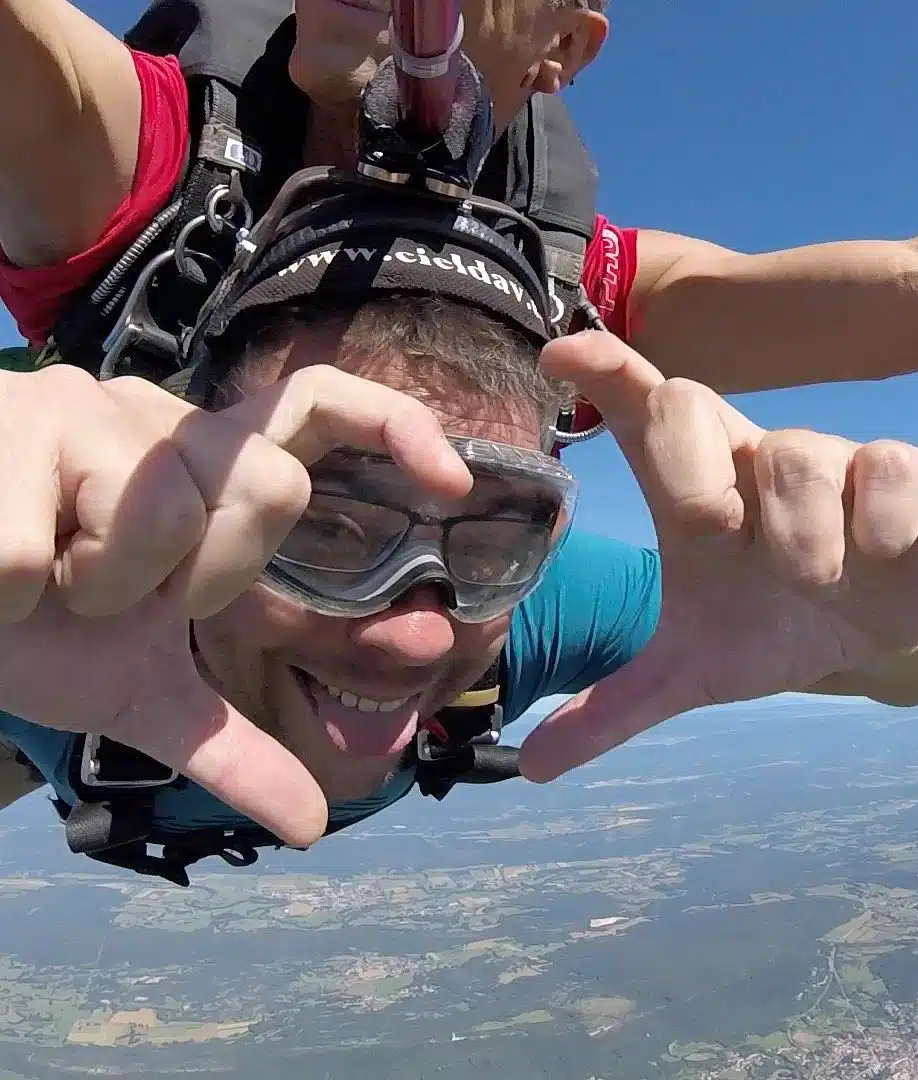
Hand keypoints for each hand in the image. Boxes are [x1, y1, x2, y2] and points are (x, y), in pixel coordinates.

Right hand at [0, 364, 470, 844]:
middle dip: (200, 577)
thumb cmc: (35, 629)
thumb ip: (231, 747)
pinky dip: (10, 590)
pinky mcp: (7, 418)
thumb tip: (312, 826)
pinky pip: (43, 543)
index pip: (323, 407)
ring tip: (49, 578)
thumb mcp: (142, 690)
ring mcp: (82, 407)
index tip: (456, 483)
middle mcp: (161, 420)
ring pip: (157, 520)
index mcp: (208, 466)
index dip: (397, 424)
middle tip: (119, 590)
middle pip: (270, 490)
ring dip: (97, 587)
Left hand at [519, 332, 917, 781]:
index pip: (637, 410)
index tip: (560, 352)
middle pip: (688, 405)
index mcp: (687, 491)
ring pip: (792, 456)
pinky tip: (876, 558)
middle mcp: (743, 458)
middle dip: (691, 475)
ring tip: (810, 582)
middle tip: (716, 536)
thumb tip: (531, 768)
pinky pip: (886, 468)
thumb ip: (613, 709)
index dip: (604, 373)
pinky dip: (876, 525)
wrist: (874, 641)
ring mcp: (822, 457)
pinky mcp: (898, 470)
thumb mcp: (690, 673)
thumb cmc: (768, 631)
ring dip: (798, 539)